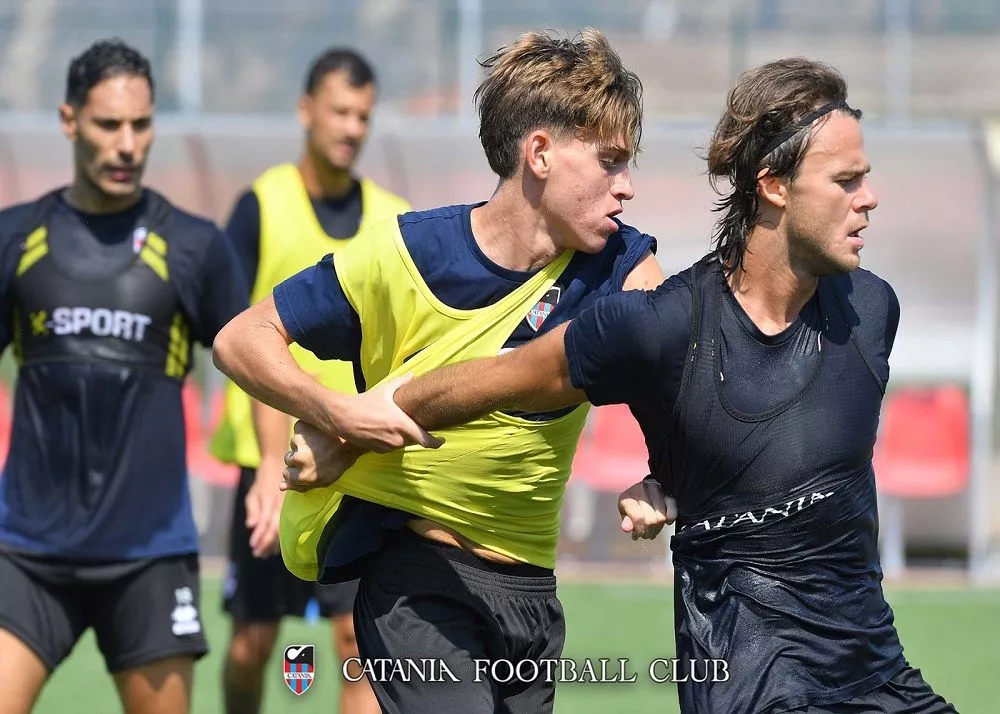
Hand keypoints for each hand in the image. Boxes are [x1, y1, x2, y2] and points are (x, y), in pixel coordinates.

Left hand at [245, 457, 285, 557]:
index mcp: (270, 501)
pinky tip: (276, 545)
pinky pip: (287, 524)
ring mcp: (288, 505)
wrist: (279, 464)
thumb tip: (250, 526)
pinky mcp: (293, 507)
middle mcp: (281, 504)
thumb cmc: (264, 480)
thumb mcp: (254, 493)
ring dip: (274, 542)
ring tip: (265, 553)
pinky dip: (281, 536)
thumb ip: (253, 509)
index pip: (266, 523)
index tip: (253, 546)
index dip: (260, 536)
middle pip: (275, 528)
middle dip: (266, 543)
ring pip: (283, 528)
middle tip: (258, 554)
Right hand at [281, 421, 364, 492]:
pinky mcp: (300, 427)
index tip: (307, 465)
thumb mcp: (324, 480)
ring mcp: (298, 442)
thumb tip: (281, 486)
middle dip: (298, 457)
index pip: (286, 474)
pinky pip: (298, 430)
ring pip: (293, 444)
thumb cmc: (340, 462)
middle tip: (315, 453)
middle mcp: (298, 459)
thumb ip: (300, 486)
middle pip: (288, 459)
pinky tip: (318, 433)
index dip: (296, 470)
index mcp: (303, 476)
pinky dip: (305, 430)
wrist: (352, 440)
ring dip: (303, 443)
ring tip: (319, 442)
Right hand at [329, 374, 444, 452]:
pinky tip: (384, 429)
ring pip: (402, 444)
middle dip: (415, 433)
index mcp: (403, 426)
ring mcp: (388, 447)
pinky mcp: (378, 451)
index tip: (442, 439)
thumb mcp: (384, 390)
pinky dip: (392, 440)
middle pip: (414, 440)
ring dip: (403, 436)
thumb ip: (401, 382)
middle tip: (413, 422)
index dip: (437, 442)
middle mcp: (398, 440)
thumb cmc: (365, 403)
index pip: (426, 440)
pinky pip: (391, 447)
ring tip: (395, 424)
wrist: (343, 418)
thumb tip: (413, 375)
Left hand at [618, 477, 676, 540]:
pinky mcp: (667, 492)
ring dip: (658, 529)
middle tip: (645, 534)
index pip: (638, 518)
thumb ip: (626, 520)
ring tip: (652, 531)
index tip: (637, 535)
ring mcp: (656, 490)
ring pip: (661, 517)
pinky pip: (672, 507)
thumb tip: (626, 528)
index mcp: (628, 496)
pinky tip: (665, 522)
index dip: (639, 530)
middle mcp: (642, 490)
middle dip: (648, 532)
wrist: (640, 490)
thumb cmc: (631, 503)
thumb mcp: (624, 512)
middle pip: (651, 520)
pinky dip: (671, 517)